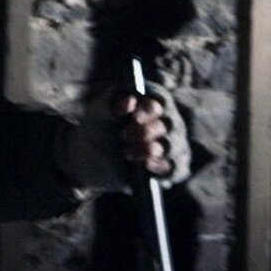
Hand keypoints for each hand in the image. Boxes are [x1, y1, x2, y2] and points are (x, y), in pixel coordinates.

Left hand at [57, 86, 191, 190]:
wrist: (95, 158)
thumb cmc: (101, 127)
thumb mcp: (99, 114)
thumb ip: (111, 104)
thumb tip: (129, 102)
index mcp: (153, 102)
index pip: (159, 102)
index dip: (149, 110)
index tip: (135, 118)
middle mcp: (168, 122)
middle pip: (167, 125)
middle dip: (145, 132)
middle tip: (123, 135)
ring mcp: (171, 145)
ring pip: (172, 147)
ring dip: (150, 150)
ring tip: (127, 153)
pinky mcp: (170, 167)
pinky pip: (176, 169)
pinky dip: (163, 167)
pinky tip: (148, 166)